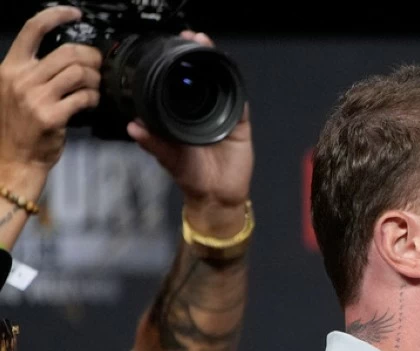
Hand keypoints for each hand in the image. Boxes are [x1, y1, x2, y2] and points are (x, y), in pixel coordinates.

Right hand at [0, 6, 101, 183]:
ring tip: (96, 88)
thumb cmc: (20, 127)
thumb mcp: (16, 92)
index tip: (76, 13)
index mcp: (10, 67)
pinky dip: (94, 98)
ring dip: (96, 79)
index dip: (56, 15)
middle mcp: (20, 78)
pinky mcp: (50, 116)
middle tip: (98, 66)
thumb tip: (70, 57)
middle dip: (90, 57)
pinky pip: (84, 97)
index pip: (32, 29)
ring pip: (79, 73)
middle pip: (67, 52)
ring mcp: (34, 97)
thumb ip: (35, 72)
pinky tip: (92, 103)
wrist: (14, 159)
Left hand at [127, 32, 252, 237]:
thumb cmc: (190, 177)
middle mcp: (201, 112)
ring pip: (220, 84)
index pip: (177, 84)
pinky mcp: (239, 125)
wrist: (216, 197)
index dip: (174, 64)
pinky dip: (234, 88)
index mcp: (180, 116)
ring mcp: (222, 116)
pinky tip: (228, 73)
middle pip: (201, 77)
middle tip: (190, 37)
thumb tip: (133, 126)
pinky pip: (238, 102)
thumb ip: (152, 142)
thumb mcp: (167, 157)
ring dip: (215, 64)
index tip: (168, 47)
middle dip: (196, 55)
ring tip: (206, 46)